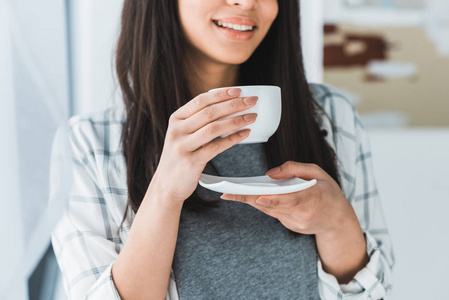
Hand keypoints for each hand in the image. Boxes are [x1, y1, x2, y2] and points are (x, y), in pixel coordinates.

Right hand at [149, 88, 258, 203]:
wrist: (166, 185)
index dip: (220, 94)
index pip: (200, 100)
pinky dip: (233, 139)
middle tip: (252, 101)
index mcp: (176, 119)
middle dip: (234, 104)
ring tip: (252, 117)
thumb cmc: (180, 157)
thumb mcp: (182, 135)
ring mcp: (183, 146)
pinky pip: (216, 147)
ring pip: (214, 128)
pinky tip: (245, 134)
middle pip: (210, 112)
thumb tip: (227, 107)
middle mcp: (177, 131)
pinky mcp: (191, 162)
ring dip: (236, 120)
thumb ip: (197, 121)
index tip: (238, 90)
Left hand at [220, 161, 357, 235]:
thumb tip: (270, 174)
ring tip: (231, 193)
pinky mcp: (292, 227)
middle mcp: (305, 213)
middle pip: (273, 206)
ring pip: (270, 211)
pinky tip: (249, 196)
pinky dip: (262, 204)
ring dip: (251, 201)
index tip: (257, 196)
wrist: (338, 219)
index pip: (291, 199)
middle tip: (229, 193)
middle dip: (251, 198)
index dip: (273, 199)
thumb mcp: (318, 172)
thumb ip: (295, 169)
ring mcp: (297, 223)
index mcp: (315, 197)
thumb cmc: (327, 191)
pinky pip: (273, 213)